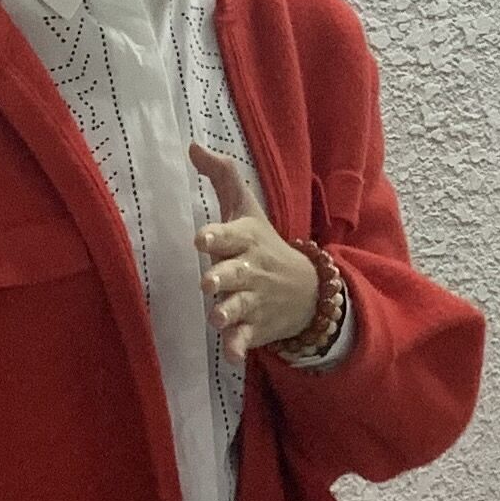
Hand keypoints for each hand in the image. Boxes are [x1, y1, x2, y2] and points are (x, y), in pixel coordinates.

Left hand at [187, 144, 319, 356]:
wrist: (308, 289)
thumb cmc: (263, 242)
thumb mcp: (247, 207)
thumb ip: (222, 176)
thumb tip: (191, 145)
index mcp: (246, 239)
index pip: (230, 236)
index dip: (216, 237)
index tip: (201, 239)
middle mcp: (250, 270)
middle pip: (235, 273)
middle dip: (223, 277)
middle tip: (208, 282)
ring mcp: (254, 300)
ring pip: (239, 307)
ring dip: (228, 312)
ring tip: (217, 317)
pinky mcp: (256, 326)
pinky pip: (246, 338)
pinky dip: (239, 347)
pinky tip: (232, 355)